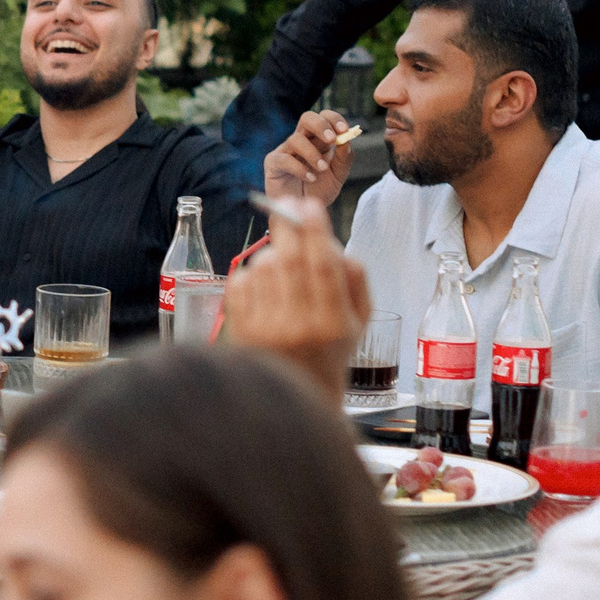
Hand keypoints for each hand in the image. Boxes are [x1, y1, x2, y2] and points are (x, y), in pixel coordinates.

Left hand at [222, 197, 370, 402]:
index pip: (324, 267)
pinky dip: (252, 272)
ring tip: (283, 259)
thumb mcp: (360, 321)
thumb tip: (333, 241)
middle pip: (289, 260)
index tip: (311, 205)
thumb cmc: (330, 349)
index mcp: (334, 323)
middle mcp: (299, 326)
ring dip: (273, 251)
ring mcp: (266, 328)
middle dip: (289, 225)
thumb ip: (354, 279)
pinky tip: (265, 283)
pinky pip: (241, 281)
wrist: (293, 395)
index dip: (317, 232)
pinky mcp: (240, 329)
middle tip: (289, 203)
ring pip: (264, 266)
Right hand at [263, 110, 353, 207]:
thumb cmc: (319, 191)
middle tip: (331, 139)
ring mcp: (286, 151)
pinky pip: (284, 159)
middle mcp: (302, 141)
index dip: (333, 119)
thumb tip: (346, 142)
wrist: (303, 212)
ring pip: (296, 139)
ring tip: (321, 170)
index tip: (344, 129)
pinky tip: (310, 178)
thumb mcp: (338, 176)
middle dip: (320, 125)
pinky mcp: (273, 163)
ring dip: (312, 153)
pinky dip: (300, 168)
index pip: (324, 118)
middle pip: (307, 118)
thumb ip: (344, 159)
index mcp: (318, 140)